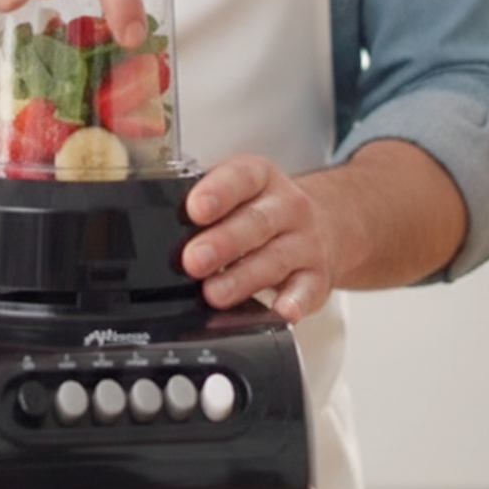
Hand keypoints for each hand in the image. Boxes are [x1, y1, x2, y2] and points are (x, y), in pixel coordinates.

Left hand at [181, 154, 334, 323]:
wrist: (327, 221)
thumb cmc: (261, 209)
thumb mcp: (235, 192)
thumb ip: (203, 206)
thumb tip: (160, 228)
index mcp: (260, 177)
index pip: (241, 178)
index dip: (218, 192)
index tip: (195, 209)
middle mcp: (287, 207)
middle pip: (256, 223)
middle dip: (222, 243)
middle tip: (193, 260)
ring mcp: (305, 242)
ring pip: (275, 258)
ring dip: (243, 278)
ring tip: (215, 293)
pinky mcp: (316, 276)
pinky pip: (307, 290)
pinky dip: (294, 302)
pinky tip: (280, 311)